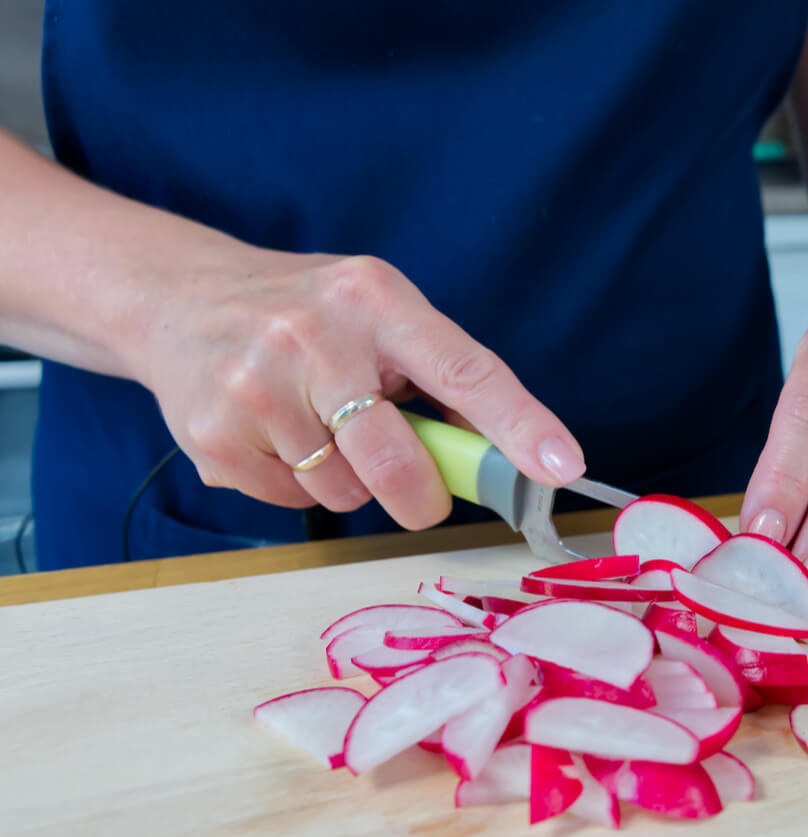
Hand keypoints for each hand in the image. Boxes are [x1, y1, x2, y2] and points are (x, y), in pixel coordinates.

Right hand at [135, 251, 585, 527]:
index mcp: (375, 299)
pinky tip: (275, 434)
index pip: (465, 369)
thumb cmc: (308, 316)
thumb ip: (439, 377)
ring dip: (348, 480)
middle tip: (418, 490)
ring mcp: (255, 386)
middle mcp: (313, 336)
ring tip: (317, 427)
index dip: (519, 424)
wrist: (178, 298)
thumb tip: (506, 457)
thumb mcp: (378, 314)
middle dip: (420, 495)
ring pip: (344, 491)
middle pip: (398, 461)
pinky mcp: (214, 435)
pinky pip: (291, 500)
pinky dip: (296, 484)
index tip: (561, 466)